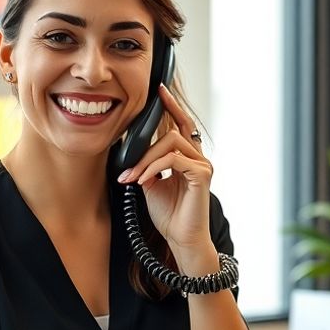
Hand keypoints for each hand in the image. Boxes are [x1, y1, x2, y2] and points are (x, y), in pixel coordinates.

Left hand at [116, 84, 212, 255]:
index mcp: (187, 156)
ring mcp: (202, 164)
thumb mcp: (151, 183)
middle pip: (171, 132)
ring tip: (133, 179)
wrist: (180, 238)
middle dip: (144, 149)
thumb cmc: (169, 214)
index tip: (159, 90)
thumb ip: (147, 164)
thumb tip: (133, 150)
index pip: (180, 123)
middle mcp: (198, 157)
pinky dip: (154, 168)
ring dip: (146, 161)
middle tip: (127, 169)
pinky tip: (144, 181)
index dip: (171, 105)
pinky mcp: (202, 175)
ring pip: (171, 143)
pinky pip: (174, 160)